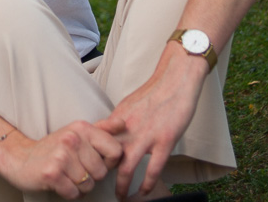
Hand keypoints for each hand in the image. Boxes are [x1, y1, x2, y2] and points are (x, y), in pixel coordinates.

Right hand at [0, 122, 122, 198]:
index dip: (109, 161)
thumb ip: (102, 128)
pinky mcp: (52, 174)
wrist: (20, 158)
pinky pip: (74, 194)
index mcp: (82, 128)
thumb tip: (123, 123)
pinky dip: (69, 193)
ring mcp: (61, 156)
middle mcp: (72, 139)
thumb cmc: (53, 147)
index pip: (115, 150)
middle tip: (76, 169)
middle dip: (91, 176)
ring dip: (79, 186)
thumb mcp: (78, 132)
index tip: (96, 160)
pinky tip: (60, 183)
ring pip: (88, 185)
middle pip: (102, 172)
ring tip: (68, 176)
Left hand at [95, 44, 206, 198]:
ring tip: (122, 196)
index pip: (98, 142)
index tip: (90, 168)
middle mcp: (128, 128)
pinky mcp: (165, 140)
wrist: (176, 78)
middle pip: (107, 157)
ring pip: (127, 167)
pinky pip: (153, 169)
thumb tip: (111, 133)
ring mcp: (146, 135)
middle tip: (100, 186)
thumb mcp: (130, 103)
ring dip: (123, 186)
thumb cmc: (156, 90)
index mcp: (118, 118)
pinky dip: (147, 184)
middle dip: (102, 176)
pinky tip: (145, 191)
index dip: (92, 157)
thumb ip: (120, 120)